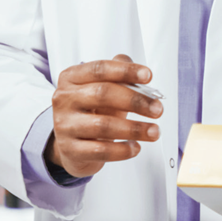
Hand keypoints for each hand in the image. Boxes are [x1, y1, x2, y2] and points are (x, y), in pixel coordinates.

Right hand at [46, 55, 163, 177]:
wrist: (71, 145)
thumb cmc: (91, 113)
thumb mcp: (102, 90)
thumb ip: (119, 77)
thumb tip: (141, 72)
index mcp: (71, 78)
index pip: (100, 69)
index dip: (126, 71)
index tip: (148, 76)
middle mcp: (64, 99)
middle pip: (102, 94)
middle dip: (135, 101)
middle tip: (157, 109)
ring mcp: (64, 125)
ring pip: (103, 125)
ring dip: (134, 129)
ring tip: (154, 131)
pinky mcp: (70, 150)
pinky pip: (101, 150)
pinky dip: (122, 150)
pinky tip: (136, 147)